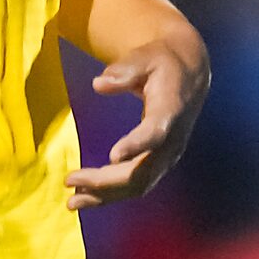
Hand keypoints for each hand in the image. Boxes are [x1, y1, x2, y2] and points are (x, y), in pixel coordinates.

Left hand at [65, 33, 208, 210]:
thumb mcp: (146, 57)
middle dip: (105, 181)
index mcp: (171, 111)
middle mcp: (172, 140)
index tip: (112, 155)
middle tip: (70, 180)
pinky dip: (111, 194)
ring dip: (105, 195)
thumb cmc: (162, 62)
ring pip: (138, 185)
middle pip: (141, 171)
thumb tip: (99, 83)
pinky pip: (136, 185)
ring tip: (72, 201)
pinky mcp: (159, 162)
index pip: (156, 133)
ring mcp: (167, 156)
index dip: (136, 145)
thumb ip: (126, 69)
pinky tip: (85, 196)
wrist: (189, 75)